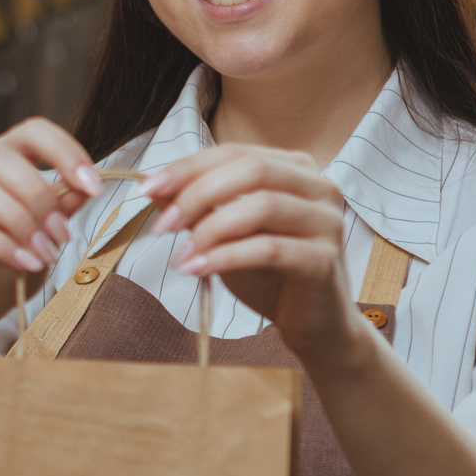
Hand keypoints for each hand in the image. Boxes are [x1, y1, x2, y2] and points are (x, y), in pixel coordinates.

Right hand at [0, 119, 102, 352]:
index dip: (64, 152)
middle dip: (39, 196)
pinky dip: (0, 246)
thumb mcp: (42, 238)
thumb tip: (85, 187)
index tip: (93, 186)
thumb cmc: (1, 271)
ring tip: (44, 255)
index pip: (29, 133)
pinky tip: (25, 265)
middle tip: (62, 236)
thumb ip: (59, 210)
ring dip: (20, 221)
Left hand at [141, 145, 362, 363]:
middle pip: (252, 169)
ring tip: (181, 254)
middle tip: (162, 225)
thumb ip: (197, 206)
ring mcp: (327, 221)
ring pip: (262, 206)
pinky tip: (197, 270)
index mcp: (296, 168)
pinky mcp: (324, 259)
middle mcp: (319, 186)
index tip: (148, 189)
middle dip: (198, 194)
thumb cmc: (269, 274)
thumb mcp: (225, 233)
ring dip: (210, 228)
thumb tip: (152, 186)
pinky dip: (226, 257)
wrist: (312, 323)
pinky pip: (269, 249)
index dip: (188, 168)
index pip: (235, 153)